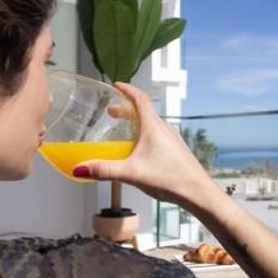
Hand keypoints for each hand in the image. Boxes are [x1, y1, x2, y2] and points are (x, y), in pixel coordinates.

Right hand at [72, 82, 214, 206]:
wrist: (197, 192)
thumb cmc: (170, 178)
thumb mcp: (132, 173)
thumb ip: (105, 170)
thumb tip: (80, 168)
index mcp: (154, 127)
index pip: (140, 99)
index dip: (127, 90)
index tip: (116, 85)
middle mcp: (164, 129)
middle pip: (144, 112)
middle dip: (127, 109)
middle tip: (112, 112)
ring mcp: (172, 140)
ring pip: (152, 124)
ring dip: (136, 123)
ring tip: (123, 132)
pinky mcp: (176, 151)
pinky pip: (158, 136)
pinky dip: (145, 135)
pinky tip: (139, 152)